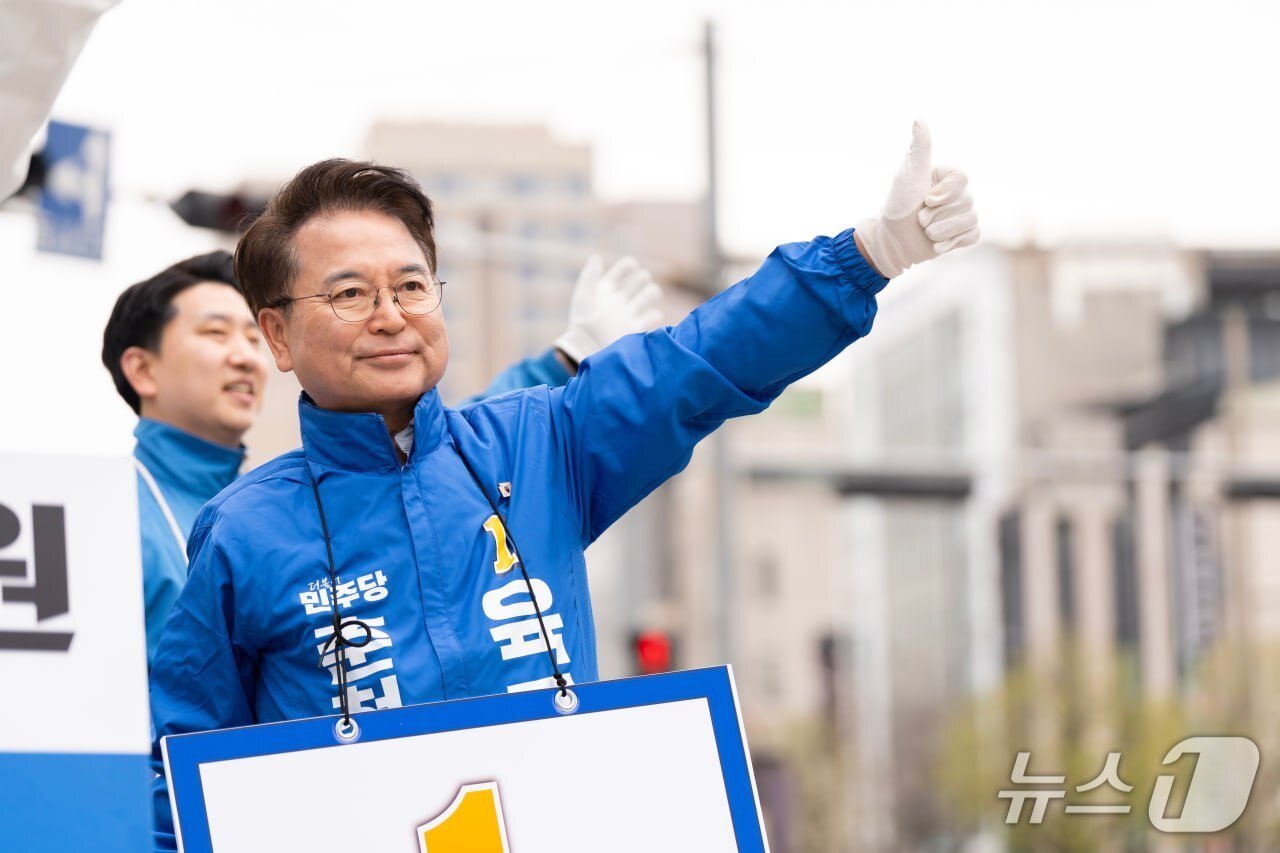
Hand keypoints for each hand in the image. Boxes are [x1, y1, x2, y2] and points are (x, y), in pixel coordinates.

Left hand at [554, 255, 663, 364]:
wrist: (591, 352)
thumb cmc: (583, 325)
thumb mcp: (584, 298)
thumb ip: (590, 277)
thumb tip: (596, 256)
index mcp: (604, 292)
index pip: (619, 273)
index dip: (627, 266)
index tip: (633, 264)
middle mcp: (617, 302)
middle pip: (636, 282)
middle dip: (641, 278)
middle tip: (642, 279)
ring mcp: (627, 316)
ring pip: (646, 297)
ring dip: (652, 292)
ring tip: (651, 293)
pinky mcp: (634, 330)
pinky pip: (651, 318)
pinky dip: (654, 315)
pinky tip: (650, 315)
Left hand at [855, 122, 979, 277]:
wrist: (891, 240)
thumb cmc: (898, 205)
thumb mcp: (908, 175)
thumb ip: (920, 149)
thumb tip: (919, 119)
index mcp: (947, 176)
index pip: (962, 179)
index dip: (944, 194)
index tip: (925, 199)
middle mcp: (958, 193)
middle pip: (966, 202)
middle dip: (937, 215)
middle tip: (919, 218)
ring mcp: (963, 213)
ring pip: (969, 220)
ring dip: (940, 231)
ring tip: (925, 231)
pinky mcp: (963, 235)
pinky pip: (972, 235)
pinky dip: (952, 242)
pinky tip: (936, 244)